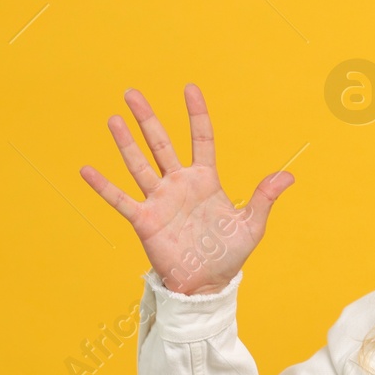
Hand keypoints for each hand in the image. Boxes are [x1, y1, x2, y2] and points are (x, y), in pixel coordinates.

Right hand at [79, 84, 293, 295]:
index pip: (201, 138)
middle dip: (147, 118)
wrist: (207, 285)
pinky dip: (103, 186)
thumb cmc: (229, 255)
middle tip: (132, 92)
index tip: (190, 88)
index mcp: (205, 180)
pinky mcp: (144, 220)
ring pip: (139, 165)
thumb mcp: (251, 225)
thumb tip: (289, 175)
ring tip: (113, 119)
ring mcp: (159, 200)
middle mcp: (179, 184)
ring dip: (125, 143)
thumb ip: (264, 198)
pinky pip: (120, 200)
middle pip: (160, 143)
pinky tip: (85, 169)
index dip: (196, 114)